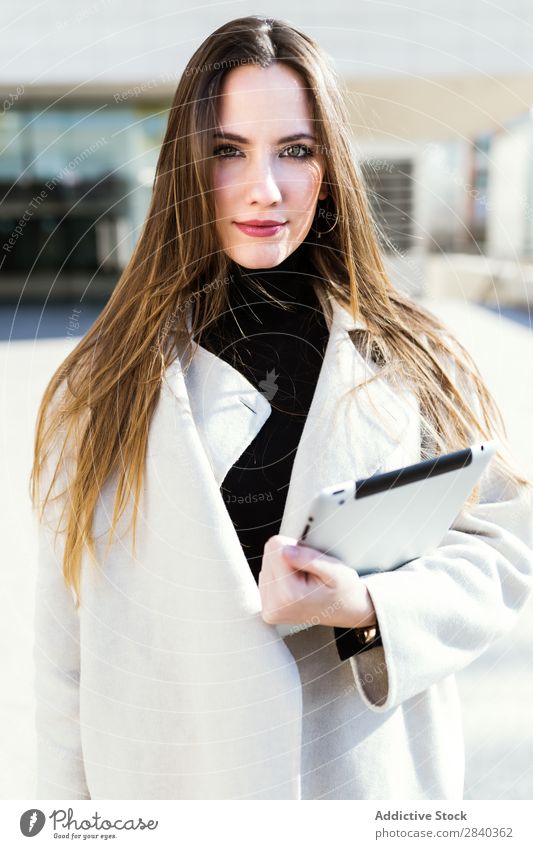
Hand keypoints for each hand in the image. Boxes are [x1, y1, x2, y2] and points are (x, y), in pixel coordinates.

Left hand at [258, 534, 376, 629]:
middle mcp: (274, 605)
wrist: (347, 611)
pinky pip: (267, 576)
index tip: (310, 561)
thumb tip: (284, 550)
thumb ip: (309, 559)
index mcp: (289, 594)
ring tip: (304, 580)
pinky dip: (282, 577)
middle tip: (309, 572)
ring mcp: (269, 609)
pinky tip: (296, 587)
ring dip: (285, 567)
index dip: (296, 547)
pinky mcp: (268, 609)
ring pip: (267, 564)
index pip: (276, 547)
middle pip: (269, 555)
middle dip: (290, 557)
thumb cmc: (343, 590)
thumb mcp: (335, 571)